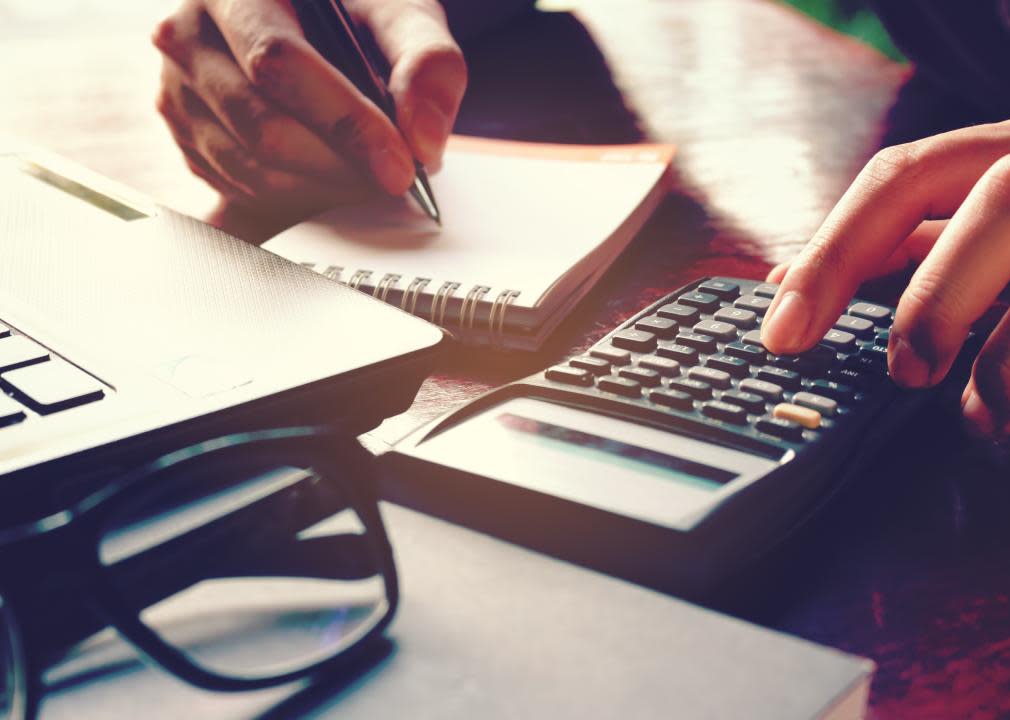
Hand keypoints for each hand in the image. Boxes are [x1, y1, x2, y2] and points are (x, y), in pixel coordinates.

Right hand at [152, 0, 466, 213]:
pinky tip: (335, 174)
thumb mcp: (400, 14)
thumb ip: (427, 62)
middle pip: (262, 125)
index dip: (345, 123)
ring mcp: (177, 86)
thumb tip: (424, 140)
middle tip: (395, 179)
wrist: (309, 23)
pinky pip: (241, 185)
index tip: (400, 166)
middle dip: (341, 166)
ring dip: (324, 186)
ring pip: (251, 166)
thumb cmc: (353, 14)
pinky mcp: (183, 133)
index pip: (279, 62)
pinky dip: (299, 194)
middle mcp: (188, 31)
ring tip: (371, 175)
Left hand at [761, 121, 1009, 438]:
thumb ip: (903, 246)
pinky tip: (1008, 417)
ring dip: (1004, 364)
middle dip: (938, 297)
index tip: (780, 332)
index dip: (833, 255)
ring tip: (982, 418)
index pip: (899, 180)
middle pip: (997, 205)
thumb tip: (786, 287)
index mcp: (999, 151)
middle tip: (906, 372)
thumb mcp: (976, 224)